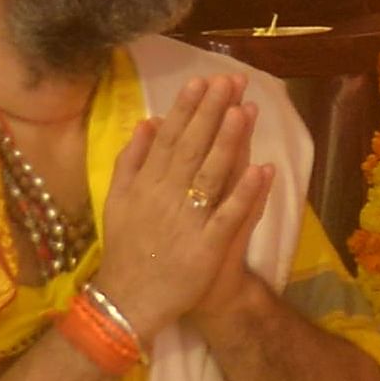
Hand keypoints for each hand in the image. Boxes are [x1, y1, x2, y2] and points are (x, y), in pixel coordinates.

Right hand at [89, 75, 276, 334]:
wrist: (130, 301)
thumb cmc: (129, 247)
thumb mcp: (117, 201)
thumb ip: (130, 161)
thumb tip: (148, 121)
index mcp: (144, 185)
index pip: (169, 139)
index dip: (188, 109)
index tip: (203, 79)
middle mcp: (164, 198)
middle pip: (191, 148)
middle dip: (212, 113)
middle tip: (231, 80)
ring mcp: (186, 221)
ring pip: (209, 175)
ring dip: (228, 142)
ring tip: (245, 110)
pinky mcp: (206, 246)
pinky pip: (228, 216)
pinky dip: (244, 193)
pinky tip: (262, 169)